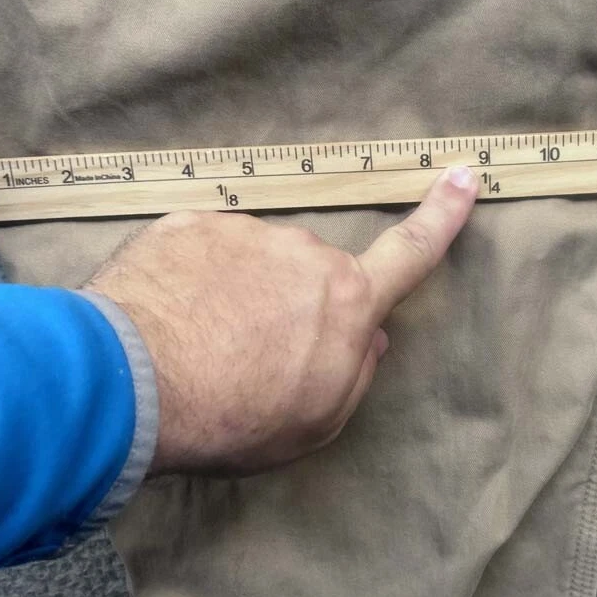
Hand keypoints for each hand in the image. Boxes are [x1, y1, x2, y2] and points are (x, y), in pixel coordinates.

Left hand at [85, 166, 478, 475]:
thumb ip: (357, 373)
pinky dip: (195, 280)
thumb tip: (371, 335)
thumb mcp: (318, 420)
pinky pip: (205, 250)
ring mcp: (243, 231)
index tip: (464, 176)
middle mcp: (303, 252)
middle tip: (249, 356)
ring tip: (199, 342)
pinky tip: (169, 317)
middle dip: (294, 303)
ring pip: (256, 260)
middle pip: (313, 273)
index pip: (409, 253)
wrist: (131, 388)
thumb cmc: (235, 417)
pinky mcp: (188, 224)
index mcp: (347, 299)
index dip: (442, 216)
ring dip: (239, 291)